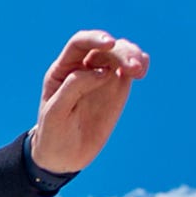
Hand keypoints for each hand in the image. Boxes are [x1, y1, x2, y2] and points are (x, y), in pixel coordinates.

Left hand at [30, 30, 148, 174]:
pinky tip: (142, 69)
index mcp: (63, 70)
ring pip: (120, 55)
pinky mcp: (116, 90)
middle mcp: (83, 68)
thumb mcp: (55, 112)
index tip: (110, 44)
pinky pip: (129, 71)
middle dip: (121, 52)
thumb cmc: (53, 133)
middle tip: (133, 68)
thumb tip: (103, 71)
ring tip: (139, 70)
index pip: (79, 44)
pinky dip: (139, 64)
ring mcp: (101, 77)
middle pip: (105, 48)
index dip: (95, 39)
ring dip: (132, 56)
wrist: (63, 157)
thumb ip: (74, 87)